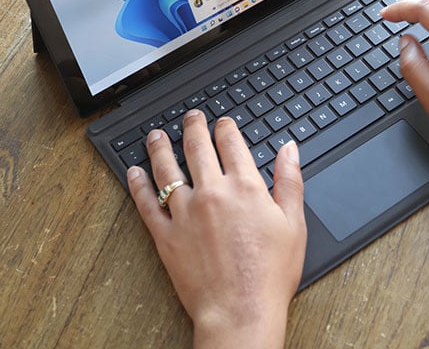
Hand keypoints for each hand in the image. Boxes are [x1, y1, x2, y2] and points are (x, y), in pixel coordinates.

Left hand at [127, 110, 305, 348]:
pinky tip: (135, 172)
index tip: (222, 123)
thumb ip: (290, 181)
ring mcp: (185, 213)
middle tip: (190, 117)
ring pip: (167, 169)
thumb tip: (289, 150)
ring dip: (160, 147)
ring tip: (156, 135)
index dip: (225, 127)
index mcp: (245, 187)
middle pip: (197, 147)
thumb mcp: (293, 224)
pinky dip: (138, 185)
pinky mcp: (165, 235)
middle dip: (193, 126)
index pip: (231, 143)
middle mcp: (212, 193)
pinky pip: (146, 203)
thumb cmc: (270, 274)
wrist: (241, 311)